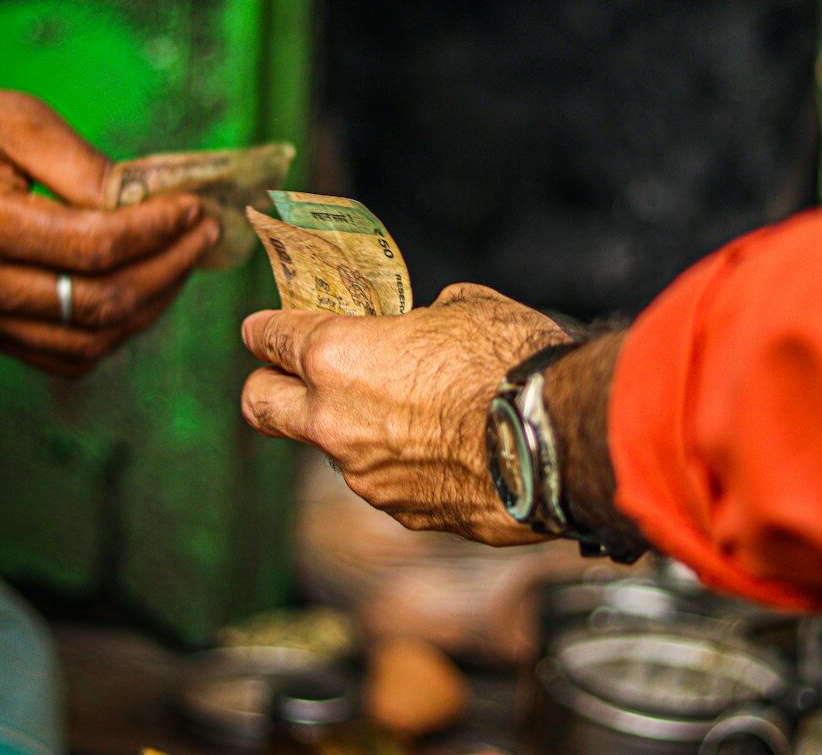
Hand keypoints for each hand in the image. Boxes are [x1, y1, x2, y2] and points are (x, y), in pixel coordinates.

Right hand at [0, 80, 217, 376]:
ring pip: (87, 342)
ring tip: (180, 261)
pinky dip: (112, 330)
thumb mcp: (9, 116)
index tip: (193, 206)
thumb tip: (148, 198)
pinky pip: (61, 355)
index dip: (156, 231)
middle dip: (168, 271)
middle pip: (98, 304)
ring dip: (148, 307)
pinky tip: (140, 289)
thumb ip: (80, 164)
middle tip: (203, 235)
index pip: (91, 249)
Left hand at [240, 283, 571, 543]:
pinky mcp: (405, 514)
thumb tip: (426, 324)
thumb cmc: (512, 361)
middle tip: (287, 375)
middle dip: (266, 387)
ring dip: (350, 430)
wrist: (560, 439)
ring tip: (405, 411)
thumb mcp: (464, 307)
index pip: (270, 338)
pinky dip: (403, 466)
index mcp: (336, 357)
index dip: (265, 329)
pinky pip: (387, 483)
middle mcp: (335, 422)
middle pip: (261, 406)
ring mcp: (366, 477)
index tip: (263, 329)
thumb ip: (421, 320)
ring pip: (331, 450)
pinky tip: (447, 449)